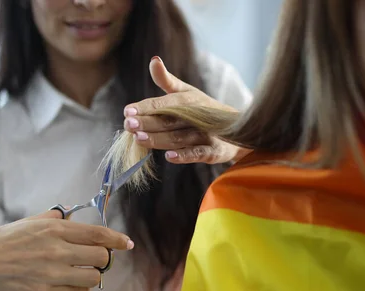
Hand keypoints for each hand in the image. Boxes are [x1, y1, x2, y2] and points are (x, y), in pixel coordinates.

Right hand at [0, 210, 133, 290]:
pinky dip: (79, 287)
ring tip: (81, 270)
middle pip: (101, 257)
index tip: (127, 243)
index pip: (98, 235)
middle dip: (104, 258)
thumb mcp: (29, 223)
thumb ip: (55, 219)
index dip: (117, 240)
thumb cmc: (4, 241)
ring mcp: (52, 275)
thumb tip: (74, 215)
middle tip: (96, 258)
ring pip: (93, 277)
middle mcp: (56, 251)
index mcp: (54, 230)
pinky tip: (68, 282)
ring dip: (92, 274)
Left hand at [123, 56, 250, 163]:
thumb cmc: (203, 109)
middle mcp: (197, 116)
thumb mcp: (187, 92)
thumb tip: (153, 60)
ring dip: (159, 139)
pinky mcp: (213, 151)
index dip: (146, 107)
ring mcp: (206, 134)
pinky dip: (184, 155)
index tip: (128, 111)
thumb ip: (166, 80)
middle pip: (168, 120)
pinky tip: (169, 157)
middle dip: (148, 122)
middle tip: (128, 125)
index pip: (164, 104)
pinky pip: (197, 153)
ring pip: (179, 137)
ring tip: (138, 139)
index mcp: (188, 100)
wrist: (237, 129)